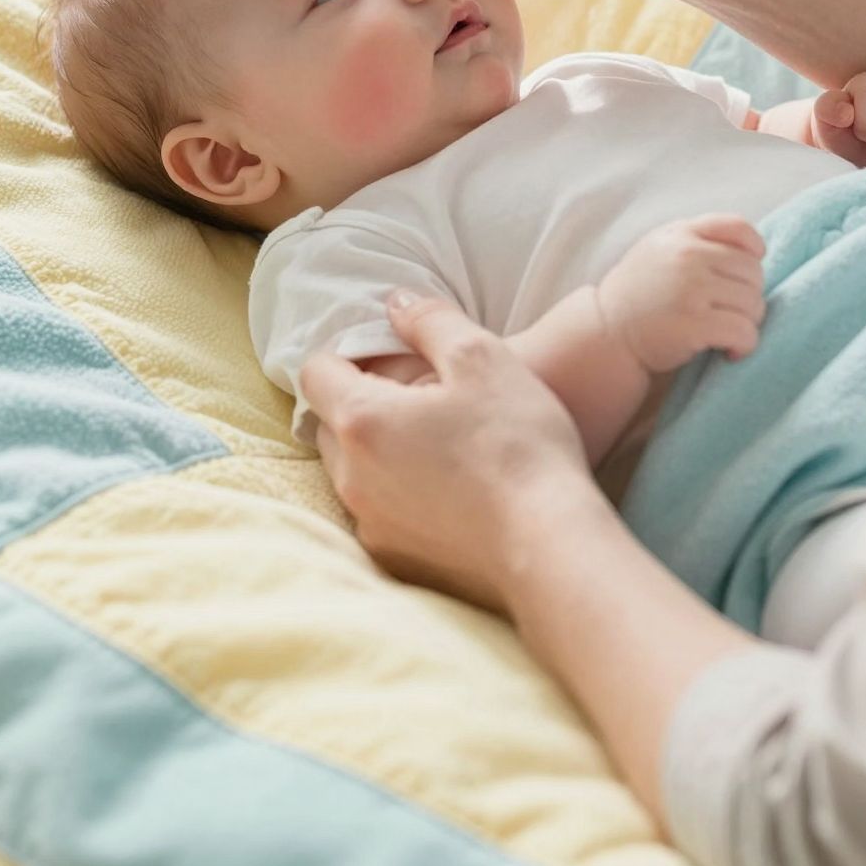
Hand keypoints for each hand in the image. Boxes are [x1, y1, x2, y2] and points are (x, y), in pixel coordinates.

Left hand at [302, 293, 594, 611]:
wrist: (549, 546)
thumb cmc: (517, 445)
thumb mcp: (482, 357)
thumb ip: (430, 320)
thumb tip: (395, 304)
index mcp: (362, 420)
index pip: (316, 372)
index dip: (345, 354)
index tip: (383, 354)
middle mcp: (351, 477)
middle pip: (330, 423)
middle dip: (358, 402)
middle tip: (414, 396)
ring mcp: (370, 525)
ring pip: (352, 472)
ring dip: (377, 451)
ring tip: (435, 443)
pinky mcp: (394, 561)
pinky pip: (379, 514)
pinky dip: (398, 495)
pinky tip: (447, 489)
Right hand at [596, 214, 765, 373]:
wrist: (608, 331)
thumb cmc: (640, 292)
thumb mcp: (660, 247)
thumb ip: (697, 238)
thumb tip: (753, 249)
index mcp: (681, 234)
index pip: (739, 228)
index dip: (755, 250)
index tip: (746, 273)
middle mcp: (687, 256)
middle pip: (753, 272)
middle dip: (750, 295)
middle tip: (731, 312)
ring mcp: (691, 290)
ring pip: (753, 303)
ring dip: (749, 323)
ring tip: (728, 331)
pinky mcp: (694, 325)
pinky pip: (744, 332)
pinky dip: (745, 345)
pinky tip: (730, 351)